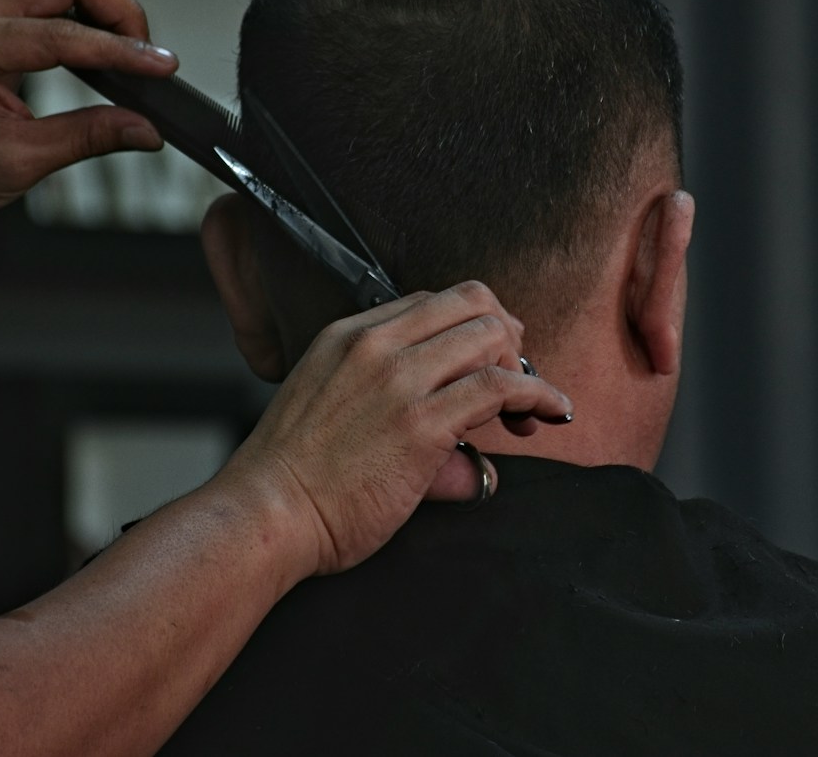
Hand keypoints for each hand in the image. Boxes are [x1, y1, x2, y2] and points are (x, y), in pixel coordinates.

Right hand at [220, 281, 574, 576]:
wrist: (266, 515)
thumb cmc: (292, 480)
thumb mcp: (328, 410)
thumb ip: (387, 407)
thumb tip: (463, 458)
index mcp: (349, 336)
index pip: (432, 302)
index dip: (471, 327)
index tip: (488, 363)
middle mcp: (376, 346)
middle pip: (472, 303)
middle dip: (507, 337)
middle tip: (517, 379)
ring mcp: (400, 381)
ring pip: (492, 336)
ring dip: (525, 367)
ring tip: (532, 408)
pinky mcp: (423, 424)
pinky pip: (501, 389)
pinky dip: (538, 395)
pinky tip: (551, 412)